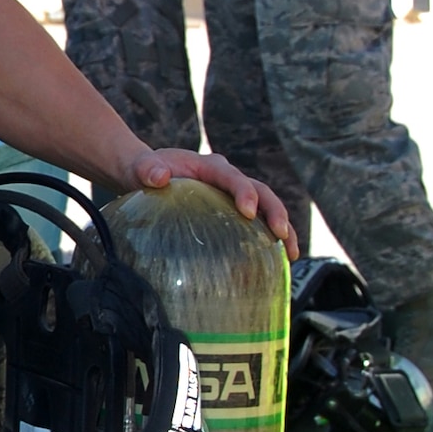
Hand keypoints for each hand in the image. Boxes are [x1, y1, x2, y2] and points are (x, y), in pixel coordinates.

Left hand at [122, 147, 298, 260]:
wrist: (148, 176)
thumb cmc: (145, 172)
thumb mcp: (141, 168)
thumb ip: (147, 169)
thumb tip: (159, 176)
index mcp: (210, 167)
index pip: (233, 177)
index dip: (244, 192)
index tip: (248, 212)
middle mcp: (228, 179)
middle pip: (261, 191)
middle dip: (274, 212)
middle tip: (281, 234)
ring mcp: (234, 195)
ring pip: (267, 208)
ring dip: (283, 229)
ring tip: (291, 254)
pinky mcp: (233, 212)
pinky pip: (258, 224)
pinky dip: (270, 241)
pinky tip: (278, 264)